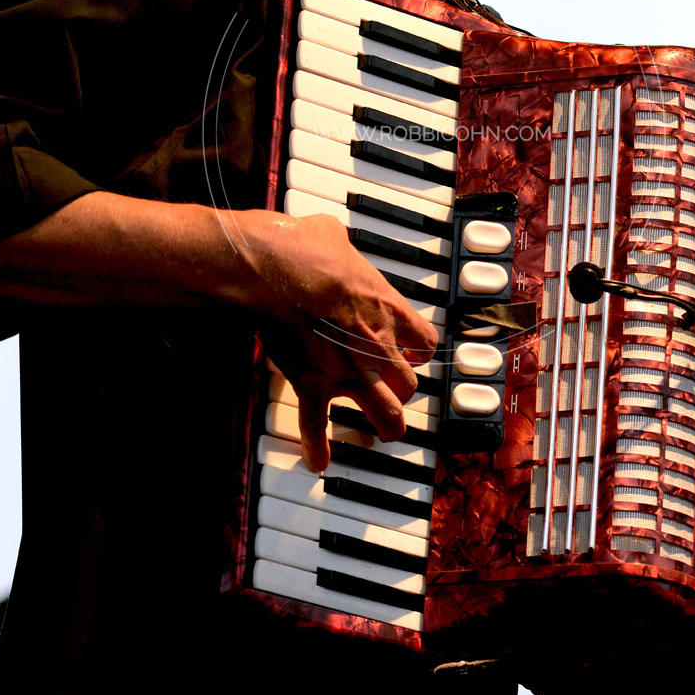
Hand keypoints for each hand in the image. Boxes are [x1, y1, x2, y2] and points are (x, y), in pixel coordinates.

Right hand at [238, 211, 437, 471]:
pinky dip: (317, 446)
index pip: (424, 343)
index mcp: (386, 308)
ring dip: (385, 426)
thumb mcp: (330, 233)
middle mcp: (376, 345)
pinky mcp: (312, 383)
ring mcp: (347, 369)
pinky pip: (317, 425)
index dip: (417, 351)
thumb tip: (324, 234)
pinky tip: (319, 460)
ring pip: (386, 415)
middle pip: (410, 385)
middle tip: (394, 392)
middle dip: (403, 391)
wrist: (269, 269)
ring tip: (382, 433)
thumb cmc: (300, 248)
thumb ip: (336, 242)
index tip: (408, 351)